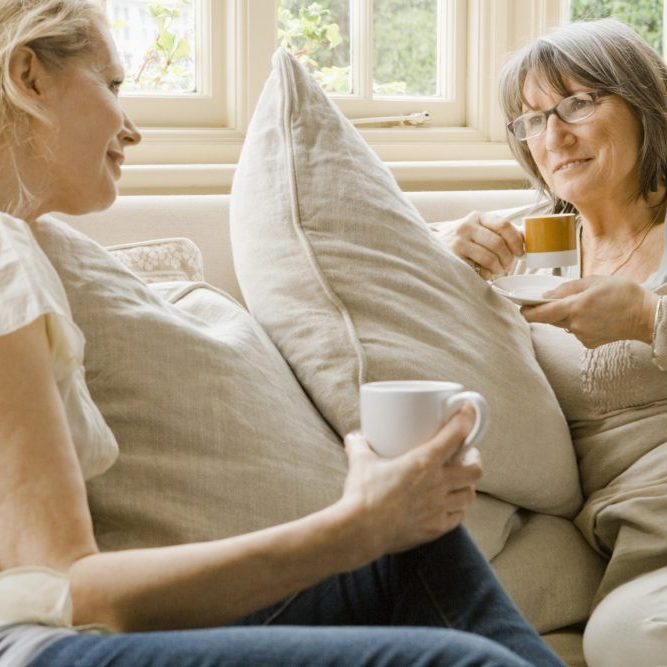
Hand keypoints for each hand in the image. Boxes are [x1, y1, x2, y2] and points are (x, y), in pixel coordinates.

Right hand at [341, 407, 481, 558]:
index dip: (467, 419)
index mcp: (423, 462)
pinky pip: (458, 516)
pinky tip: (449, 505)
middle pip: (474, 468)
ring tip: (458, 480)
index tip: (468, 411)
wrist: (360, 532)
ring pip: (469, 494)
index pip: (456, 435)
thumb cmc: (362, 495)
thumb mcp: (360, 462)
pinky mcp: (435, 528)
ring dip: (467, 485)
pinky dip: (458, 508)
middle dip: (474, 458)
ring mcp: (439, 508)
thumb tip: (355, 437)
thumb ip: (360, 446)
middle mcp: (437, 484)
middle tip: (465, 454)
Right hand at [433, 211, 524, 279]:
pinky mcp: (453, 257)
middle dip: (508, 258)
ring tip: (497, 272)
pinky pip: (477, 268)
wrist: (431, 249)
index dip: (516, 241)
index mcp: (477, 217)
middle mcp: (466, 226)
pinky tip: (484, 274)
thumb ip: (499, 232)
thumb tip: (527, 238)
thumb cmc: (462, 243)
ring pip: (489, 257)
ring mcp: (458, 241)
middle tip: (508, 266)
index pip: (504, 225)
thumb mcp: (479, 231)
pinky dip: (485, 274)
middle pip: (498, 243)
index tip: (521, 253)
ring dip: (498, 268)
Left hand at [520, 275, 658, 347]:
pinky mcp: (589, 343)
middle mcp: (575, 325)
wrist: (646, 317)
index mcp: (575, 308)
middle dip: (549, 310)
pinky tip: (594, 316)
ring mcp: (582, 336)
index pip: (540, 314)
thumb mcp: (594, 281)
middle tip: (558, 299)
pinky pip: (575, 331)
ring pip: (562, 325)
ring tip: (586, 305)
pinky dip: (578, 323)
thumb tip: (547, 296)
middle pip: (550, 319)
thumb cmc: (624, 295)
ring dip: (566, 316)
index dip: (527, 311)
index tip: (522, 306)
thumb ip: (567, 288)